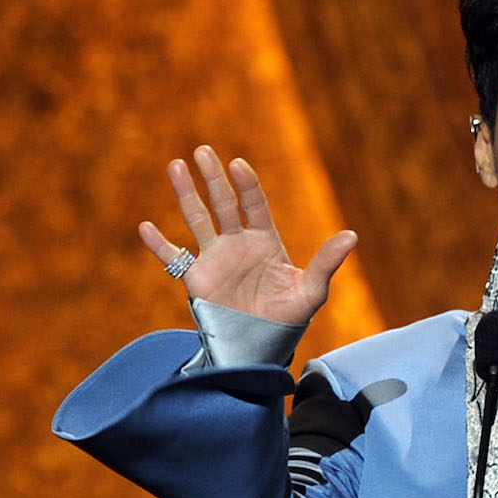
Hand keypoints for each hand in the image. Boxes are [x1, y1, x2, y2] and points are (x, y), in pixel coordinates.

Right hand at [138, 145, 356, 324]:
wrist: (263, 346)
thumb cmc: (290, 317)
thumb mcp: (311, 290)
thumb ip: (326, 262)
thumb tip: (352, 236)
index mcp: (265, 241)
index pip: (254, 205)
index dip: (247, 185)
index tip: (238, 165)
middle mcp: (238, 244)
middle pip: (223, 203)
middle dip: (214, 178)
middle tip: (203, 151)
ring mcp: (215, 258)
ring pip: (197, 219)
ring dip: (186, 194)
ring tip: (175, 166)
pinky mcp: (196, 279)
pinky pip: (173, 258)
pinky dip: (158, 244)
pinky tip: (144, 227)